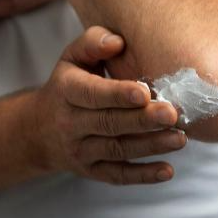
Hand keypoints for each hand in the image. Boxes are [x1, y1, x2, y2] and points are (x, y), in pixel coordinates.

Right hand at [29, 26, 186, 184]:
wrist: (38, 130)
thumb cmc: (67, 84)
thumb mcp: (71, 58)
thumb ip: (93, 42)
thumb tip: (118, 42)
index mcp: (66, 90)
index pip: (91, 94)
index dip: (117, 94)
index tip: (144, 92)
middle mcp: (70, 123)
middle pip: (108, 123)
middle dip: (141, 120)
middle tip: (172, 114)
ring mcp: (80, 150)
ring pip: (117, 150)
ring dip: (150, 146)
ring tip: (179, 138)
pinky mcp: (91, 171)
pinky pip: (117, 175)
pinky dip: (143, 175)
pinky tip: (168, 171)